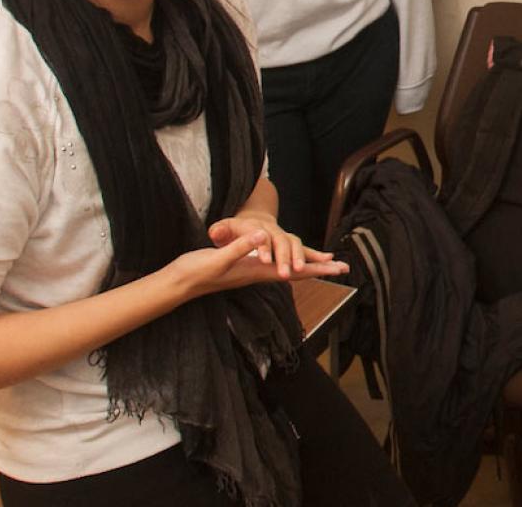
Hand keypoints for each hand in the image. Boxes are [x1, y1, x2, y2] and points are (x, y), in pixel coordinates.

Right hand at [171, 229, 348, 301]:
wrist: (177, 283)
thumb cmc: (195, 272)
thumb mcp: (217, 259)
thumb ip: (239, 248)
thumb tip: (263, 237)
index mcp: (256, 271)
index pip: (293, 271)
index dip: (316, 268)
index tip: (337, 267)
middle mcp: (258, 274)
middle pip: (296, 273)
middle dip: (320, 269)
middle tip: (344, 268)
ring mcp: (251, 273)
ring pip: (287, 270)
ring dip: (308, 267)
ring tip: (326, 265)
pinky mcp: (243, 269)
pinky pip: (274, 266)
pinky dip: (289, 263)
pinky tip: (291, 263)